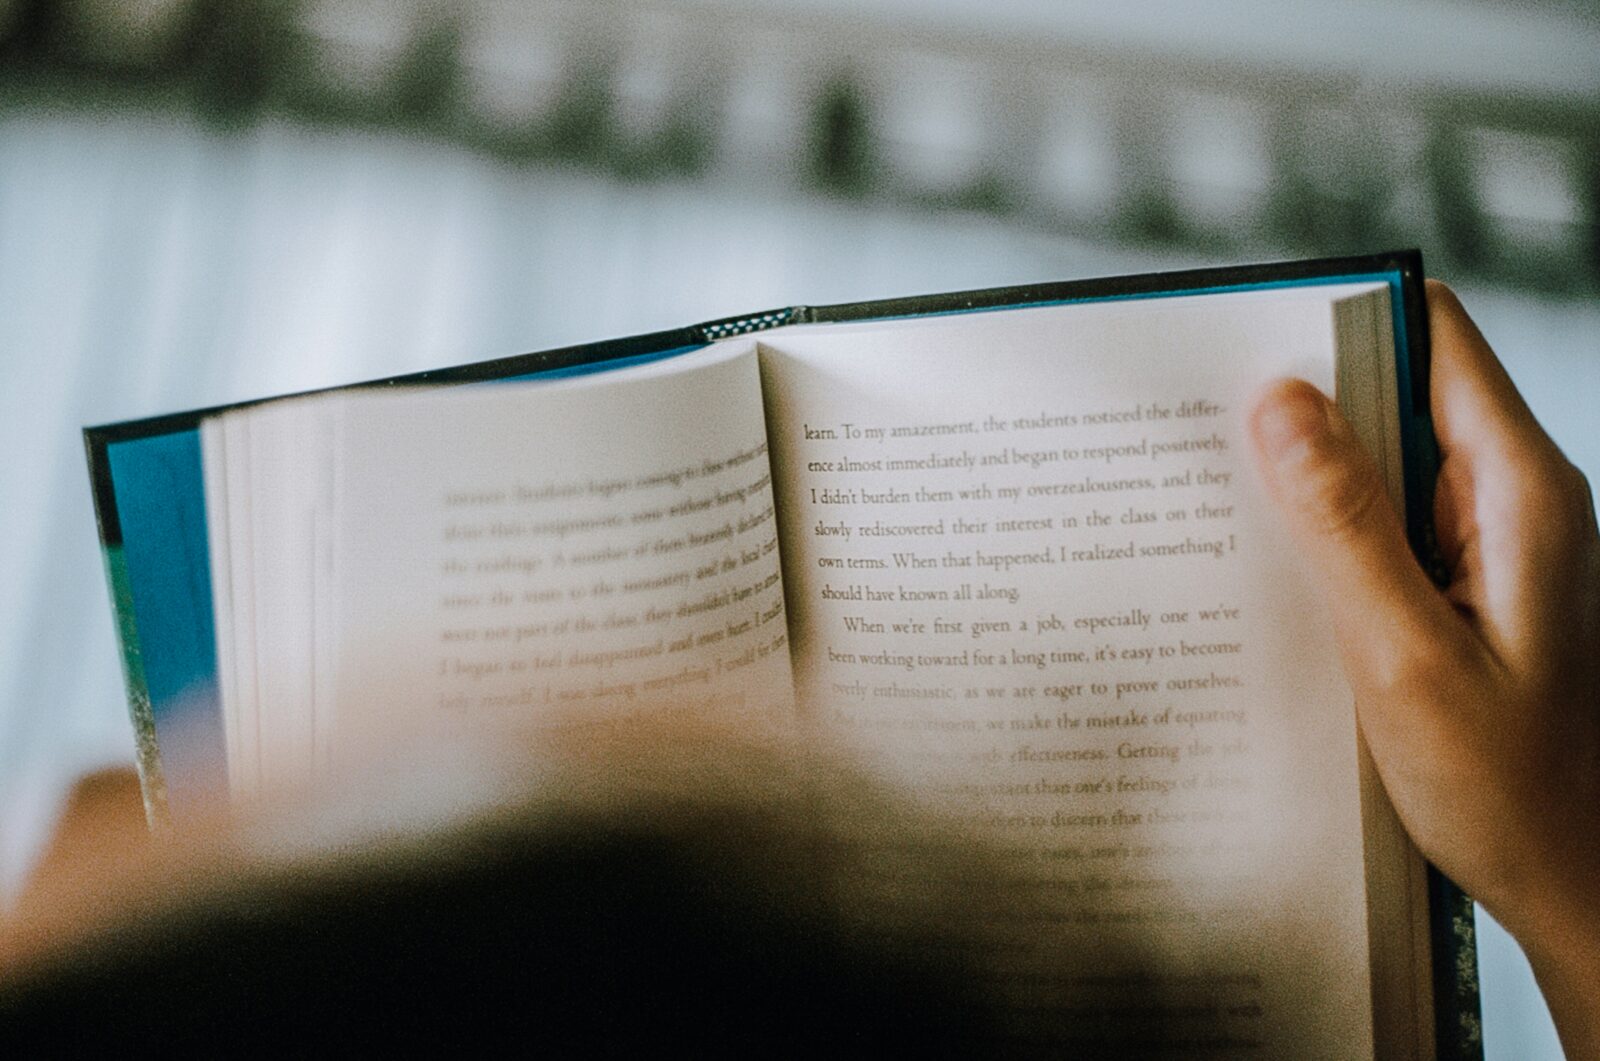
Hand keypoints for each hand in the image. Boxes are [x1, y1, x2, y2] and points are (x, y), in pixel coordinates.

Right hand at [1248, 280, 1599, 1058]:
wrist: (1576, 882)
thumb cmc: (1512, 787)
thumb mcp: (1407, 655)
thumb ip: (1344, 525)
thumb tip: (1279, 402)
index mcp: (1519, 490)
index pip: (1435, 336)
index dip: (1343, 319)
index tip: (1248, 340)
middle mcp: (1510, 496)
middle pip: (1399, 389)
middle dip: (1303, 401)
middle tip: (1204, 433)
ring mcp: (1487, 541)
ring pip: (1381, 459)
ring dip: (1304, 475)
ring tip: (1219, 503)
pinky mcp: (1461, 584)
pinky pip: (1382, 523)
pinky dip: (1323, 532)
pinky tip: (1267, 570)